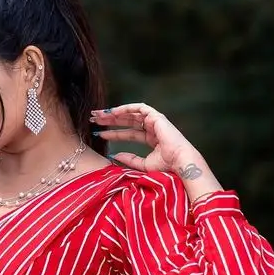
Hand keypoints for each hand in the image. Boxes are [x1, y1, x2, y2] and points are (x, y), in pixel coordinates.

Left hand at [90, 103, 205, 179]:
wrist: (180, 163)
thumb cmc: (166, 167)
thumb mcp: (142, 165)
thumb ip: (129, 159)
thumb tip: (113, 155)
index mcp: (151, 139)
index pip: (128, 133)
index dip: (113, 133)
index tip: (98, 133)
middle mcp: (152, 128)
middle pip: (127, 121)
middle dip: (110, 120)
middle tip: (93, 120)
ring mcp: (155, 121)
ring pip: (130, 114)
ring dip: (114, 114)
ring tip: (98, 115)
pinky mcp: (156, 116)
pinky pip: (139, 108)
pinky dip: (125, 108)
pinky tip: (112, 112)